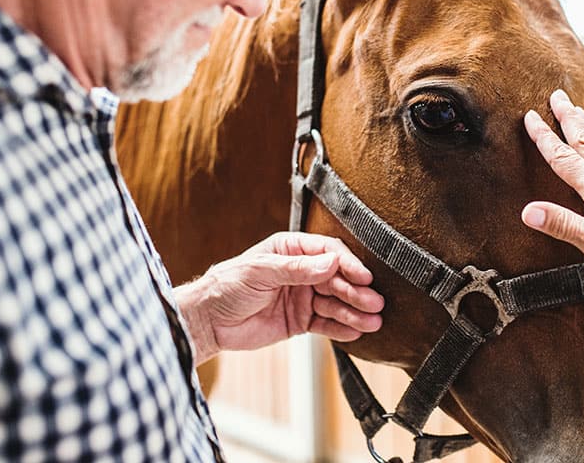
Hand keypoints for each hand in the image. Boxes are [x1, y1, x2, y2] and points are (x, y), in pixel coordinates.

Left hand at [175, 232, 384, 363]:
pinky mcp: (300, 321)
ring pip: (335, 303)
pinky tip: (357, 332)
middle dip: (356, 291)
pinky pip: (326, 324)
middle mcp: (301, 271)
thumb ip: (297, 268)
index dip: (347, 264)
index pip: (327, 252)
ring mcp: (303, 296)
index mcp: (291, 250)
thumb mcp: (261, 271)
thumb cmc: (228, 285)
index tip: (363, 276)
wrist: (208, 321)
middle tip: (375, 302)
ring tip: (373, 322)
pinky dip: (342, 328)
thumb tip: (331, 262)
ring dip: (355, 312)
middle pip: (337, 279)